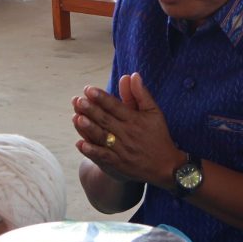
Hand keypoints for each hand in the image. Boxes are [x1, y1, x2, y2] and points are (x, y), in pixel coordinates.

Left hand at [72, 73, 182, 187]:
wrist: (165, 166)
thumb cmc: (158, 135)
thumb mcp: (154, 112)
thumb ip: (141, 94)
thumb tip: (132, 75)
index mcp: (135, 120)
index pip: (116, 106)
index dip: (102, 98)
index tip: (88, 89)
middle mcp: (128, 134)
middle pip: (106, 120)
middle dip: (91, 110)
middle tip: (78, 101)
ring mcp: (122, 150)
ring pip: (103, 137)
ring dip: (89, 128)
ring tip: (77, 118)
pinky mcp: (118, 163)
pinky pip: (103, 157)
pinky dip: (92, 151)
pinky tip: (80, 144)